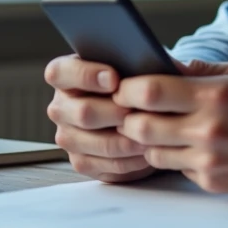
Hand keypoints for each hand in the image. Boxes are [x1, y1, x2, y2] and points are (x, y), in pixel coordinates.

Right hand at [44, 54, 156, 182]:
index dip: (86, 75)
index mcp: (68, 74)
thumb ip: (147, 62)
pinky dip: (127, 160)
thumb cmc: (140, 81)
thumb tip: (166, 67)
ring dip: (123, 139)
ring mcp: (69, 135)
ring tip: (149, 134)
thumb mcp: (143, 65)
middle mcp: (62, 106)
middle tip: (136, 111)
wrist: (144, 110)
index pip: (61, 72)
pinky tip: (146, 152)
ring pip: (91, 142)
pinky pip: (102, 164)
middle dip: (113, 112)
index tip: (115, 79)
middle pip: (80, 112)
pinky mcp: (82, 161)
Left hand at [112, 59, 227, 195]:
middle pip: (139, 126)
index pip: (149, 91)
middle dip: (130, 117)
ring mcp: (210, 160)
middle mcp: (208, 130)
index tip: (125, 84)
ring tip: (164, 127)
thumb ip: (202, 71)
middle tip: (135, 109)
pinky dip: (177, 157)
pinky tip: (192, 145)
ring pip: (152, 152)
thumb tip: (164, 63)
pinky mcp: (214, 182)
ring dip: (150, 140)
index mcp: (216, 95)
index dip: (129, 88)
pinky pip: (177, 169)